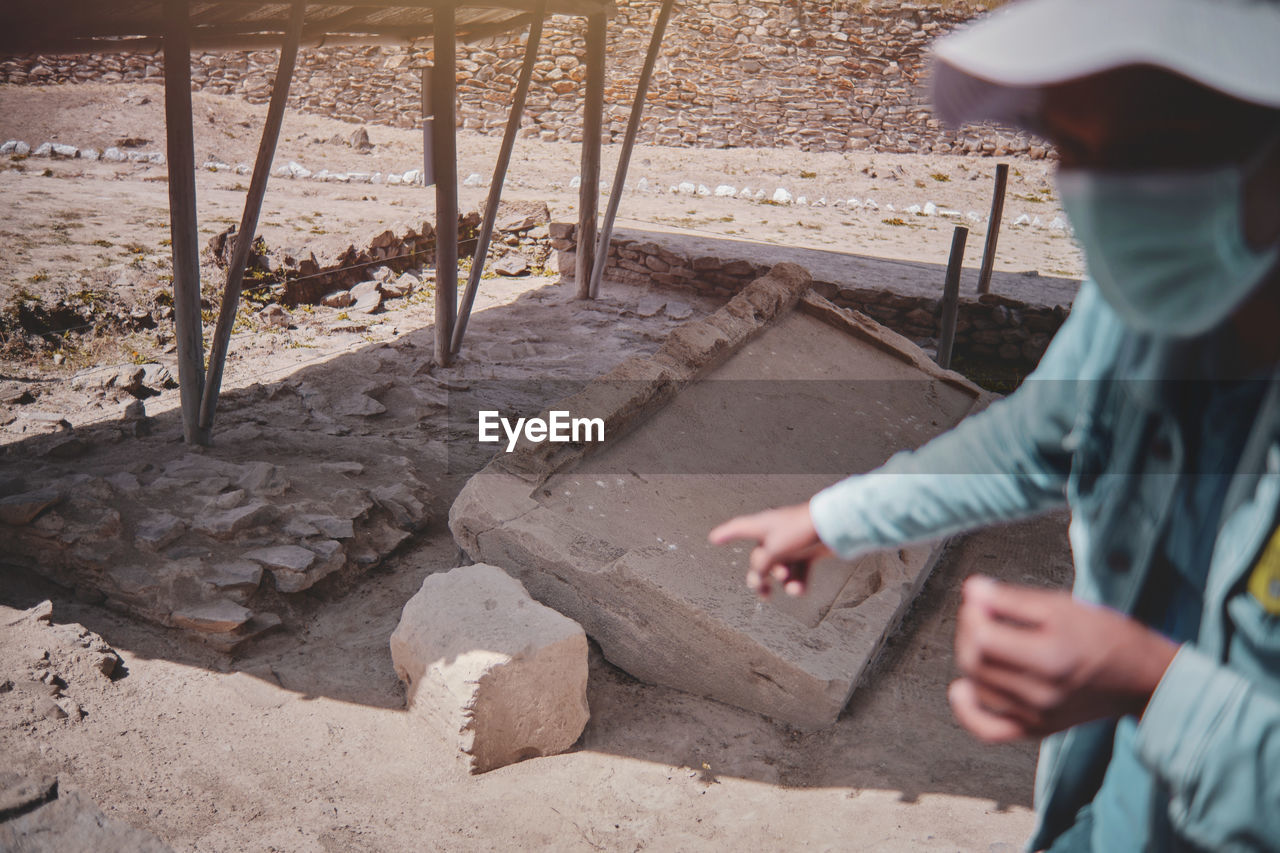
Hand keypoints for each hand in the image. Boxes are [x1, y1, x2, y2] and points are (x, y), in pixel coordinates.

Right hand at [708, 503, 832, 597]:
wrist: (833, 525)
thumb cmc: (800, 530)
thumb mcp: (774, 550)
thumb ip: (762, 566)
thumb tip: (758, 576)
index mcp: (762, 526)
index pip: (738, 528)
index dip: (726, 533)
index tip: (714, 539)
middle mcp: (774, 534)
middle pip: (759, 559)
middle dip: (761, 577)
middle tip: (763, 591)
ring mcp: (791, 543)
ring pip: (779, 568)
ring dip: (784, 582)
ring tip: (792, 588)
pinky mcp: (806, 551)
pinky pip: (797, 571)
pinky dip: (797, 582)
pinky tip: (800, 589)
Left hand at [950, 575, 1178, 742]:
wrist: (1141, 678)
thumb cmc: (1106, 635)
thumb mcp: (1063, 606)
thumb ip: (1012, 600)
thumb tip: (971, 590)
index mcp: (1051, 658)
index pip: (983, 637)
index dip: (973, 612)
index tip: (980, 596)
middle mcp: (1042, 694)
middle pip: (975, 662)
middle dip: (968, 630)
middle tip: (981, 612)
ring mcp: (1038, 717)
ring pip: (978, 687)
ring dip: (970, 658)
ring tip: (984, 636)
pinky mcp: (1038, 729)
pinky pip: (989, 729)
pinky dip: (968, 711)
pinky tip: (962, 689)